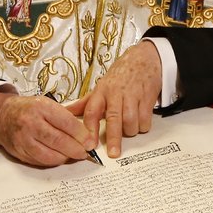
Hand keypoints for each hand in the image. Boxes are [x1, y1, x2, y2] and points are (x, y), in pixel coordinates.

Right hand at [0, 92, 95, 166]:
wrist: (3, 116)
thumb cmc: (29, 109)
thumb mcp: (46, 104)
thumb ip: (64, 116)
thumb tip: (85, 133)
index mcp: (41, 107)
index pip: (66, 122)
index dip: (81, 134)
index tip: (90, 141)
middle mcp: (31, 123)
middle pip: (59, 141)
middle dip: (76, 149)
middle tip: (85, 152)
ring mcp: (24, 139)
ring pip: (50, 155)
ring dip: (65, 158)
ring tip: (74, 155)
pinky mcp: (20, 153)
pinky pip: (40, 162)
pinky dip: (53, 161)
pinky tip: (60, 157)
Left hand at [69, 40, 161, 159]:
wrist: (144, 58)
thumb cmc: (120, 75)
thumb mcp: (101, 86)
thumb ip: (85, 102)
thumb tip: (65, 113)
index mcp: (101, 91)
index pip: (92, 110)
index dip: (90, 129)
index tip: (89, 145)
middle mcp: (116, 93)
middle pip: (113, 118)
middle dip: (113, 138)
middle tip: (113, 154)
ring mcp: (133, 95)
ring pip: (131, 122)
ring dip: (130, 130)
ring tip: (129, 128)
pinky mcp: (147, 98)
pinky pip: (145, 120)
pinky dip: (142, 126)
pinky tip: (140, 121)